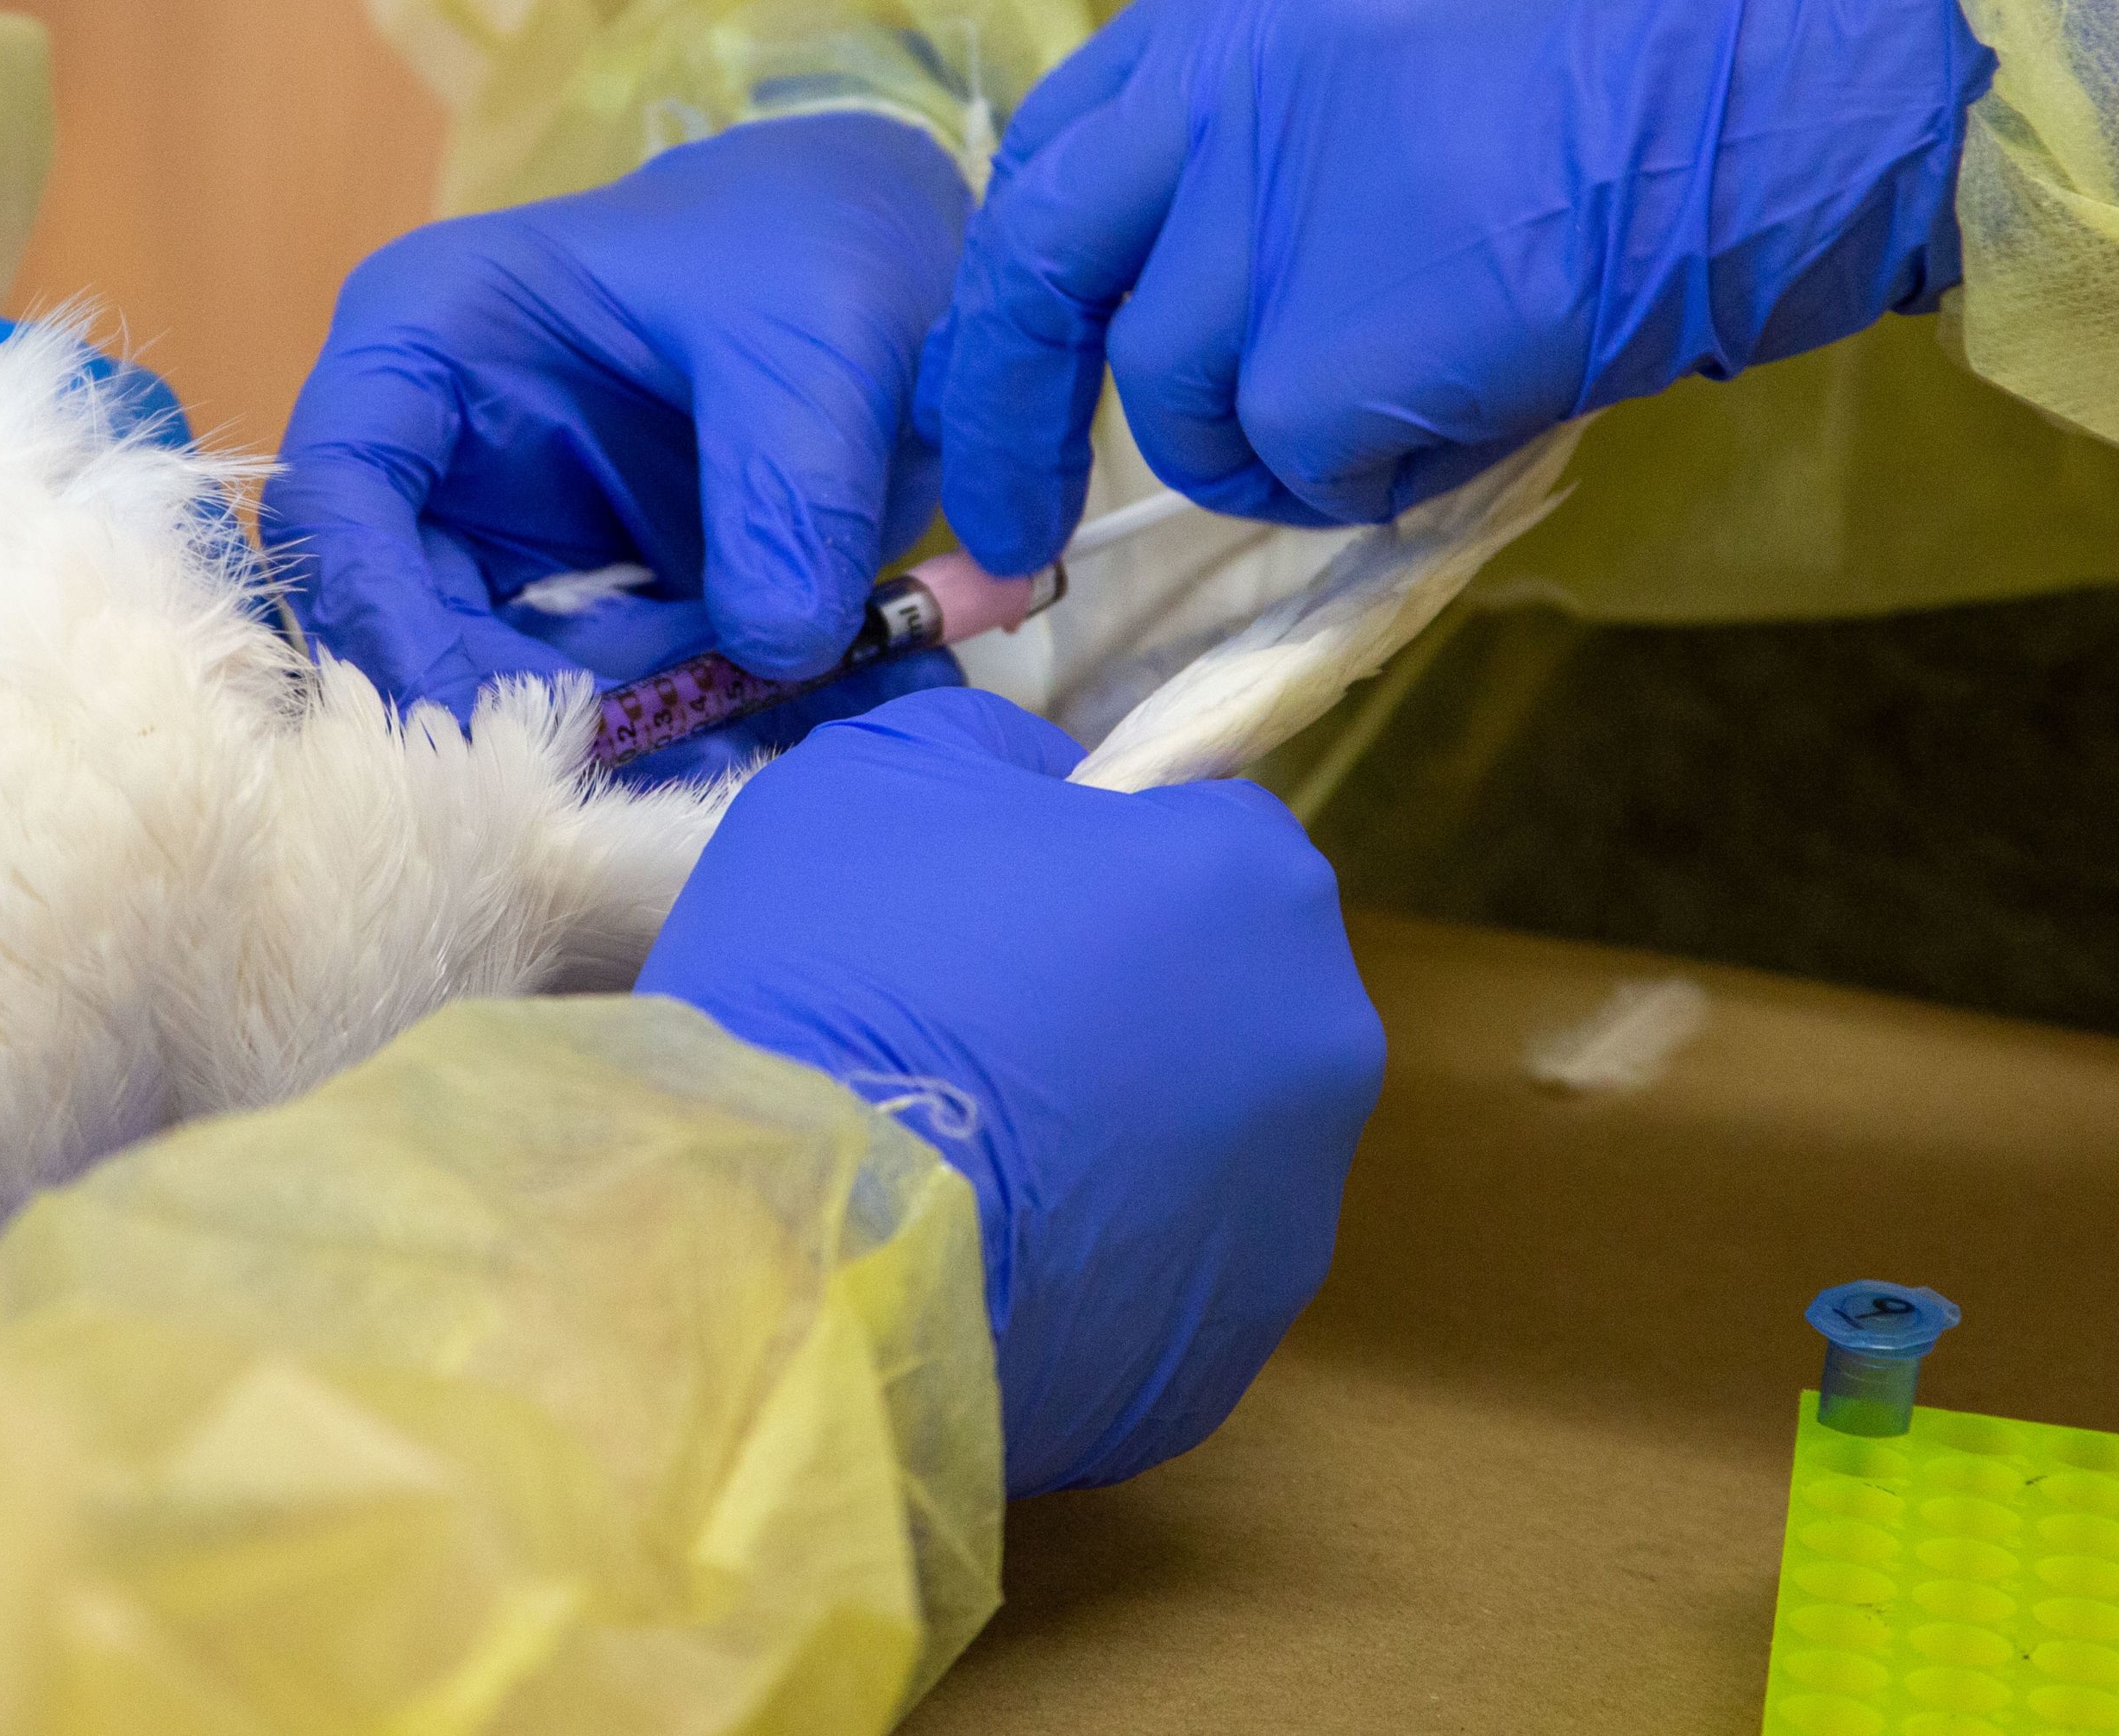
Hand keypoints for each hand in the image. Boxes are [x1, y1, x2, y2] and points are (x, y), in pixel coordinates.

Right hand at [267, 114, 972, 721]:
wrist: (889, 268)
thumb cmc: (807, 251)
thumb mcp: (815, 341)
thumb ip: (790, 484)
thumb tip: (775, 645)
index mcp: (427, 339)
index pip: (338, 493)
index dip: (381, 617)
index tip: (485, 718)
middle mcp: (439, 457)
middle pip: (398, 625)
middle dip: (510, 713)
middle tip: (632, 766)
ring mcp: (508, 543)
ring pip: (500, 690)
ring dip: (613, 742)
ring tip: (741, 752)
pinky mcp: (586, 612)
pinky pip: (604, 705)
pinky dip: (682, 736)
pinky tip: (775, 739)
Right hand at [637, 687, 1383, 1495]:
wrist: (797, 1241)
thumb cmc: (845, 973)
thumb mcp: (879, 775)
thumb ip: (996, 756)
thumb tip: (1051, 795)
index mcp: (1259, 884)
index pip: (1205, 834)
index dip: (1095, 858)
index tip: (991, 901)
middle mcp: (1320, 1050)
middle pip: (1219, 992)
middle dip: (1119, 999)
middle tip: (965, 1026)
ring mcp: (1287, 1220)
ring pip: (1195, 1142)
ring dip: (1108, 1137)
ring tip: (959, 1155)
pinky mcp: (1222, 1363)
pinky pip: (1154, 1276)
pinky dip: (1084, 1264)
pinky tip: (975, 1256)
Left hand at [924, 0, 1990, 570]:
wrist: (1835, 75)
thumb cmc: (1688, 67)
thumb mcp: (1437, 29)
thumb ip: (1292, 125)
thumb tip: (1206, 276)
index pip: (1060, 144)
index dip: (1021, 281)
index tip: (1012, 380)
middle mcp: (1235, 78)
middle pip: (1041, 265)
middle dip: (1008, 416)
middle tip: (1019, 530)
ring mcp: (1280, 205)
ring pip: (1182, 394)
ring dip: (1274, 447)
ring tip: (1412, 408)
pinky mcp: (1344, 338)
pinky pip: (1299, 463)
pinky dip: (1370, 480)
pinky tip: (1474, 420)